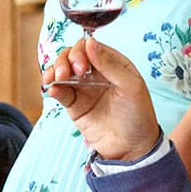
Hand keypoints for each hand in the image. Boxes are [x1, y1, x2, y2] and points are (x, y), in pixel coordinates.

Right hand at [42, 38, 160, 161]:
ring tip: (54, 79)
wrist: (131, 148)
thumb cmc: (138, 116)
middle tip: (67, 73)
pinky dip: (52, 87)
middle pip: (72, 56)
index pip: (90, 47)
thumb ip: (110, 64)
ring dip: (54, 70)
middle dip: (65, 60)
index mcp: (112, 63)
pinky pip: (59, 91)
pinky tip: (52, 89)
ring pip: (62, 70)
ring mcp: (83, 88)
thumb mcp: (131, 86)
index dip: (81, 51)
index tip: (81, 66)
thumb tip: (90, 42)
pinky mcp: (74, 105)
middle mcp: (96, 73)